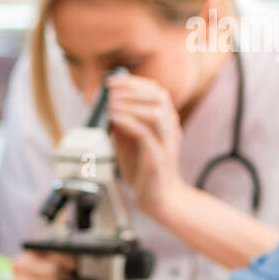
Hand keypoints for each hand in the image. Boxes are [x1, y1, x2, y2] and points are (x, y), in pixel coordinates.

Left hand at [105, 73, 185, 217]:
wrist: (159, 199)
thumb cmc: (145, 170)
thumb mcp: (130, 142)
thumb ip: (123, 125)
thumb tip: (108, 107)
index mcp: (166, 121)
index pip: (156, 91)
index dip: (135, 82)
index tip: (113, 80)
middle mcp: (170, 129)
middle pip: (159, 96)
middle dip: (132, 88)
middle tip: (110, 88)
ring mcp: (166, 143)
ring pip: (156, 112)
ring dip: (131, 104)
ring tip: (111, 103)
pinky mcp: (158, 158)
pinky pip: (145, 134)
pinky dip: (128, 122)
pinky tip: (114, 119)